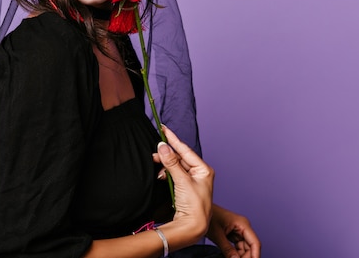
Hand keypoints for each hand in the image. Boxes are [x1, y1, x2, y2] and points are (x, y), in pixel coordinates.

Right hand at [156, 126, 213, 243]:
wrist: (192, 228)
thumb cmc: (194, 206)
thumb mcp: (182, 181)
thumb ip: (171, 163)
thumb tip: (163, 146)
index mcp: (203, 170)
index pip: (186, 150)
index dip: (173, 139)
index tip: (163, 128)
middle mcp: (199, 174)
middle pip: (179, 157)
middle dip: (166, 155)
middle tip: (154, 152)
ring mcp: (191, 181)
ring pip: (174, 166)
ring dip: (165, 166)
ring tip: (156, 166)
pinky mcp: (183, 189)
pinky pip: (172, 175)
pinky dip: (165, 174)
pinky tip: (160, 176)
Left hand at [207, 204, 260, 257]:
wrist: (198, 210)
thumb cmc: (207, 216)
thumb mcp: (217, 235)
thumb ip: (227, 249)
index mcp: (243, 224)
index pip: (255, 243)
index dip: (255, 256)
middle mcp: (243, 227)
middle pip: (250, 247)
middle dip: (246, 256)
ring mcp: (238, 230)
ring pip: (244, 248)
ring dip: (241, 256)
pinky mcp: (233, 233)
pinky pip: (238, 246)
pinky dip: (236, 253)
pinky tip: (232, 257)